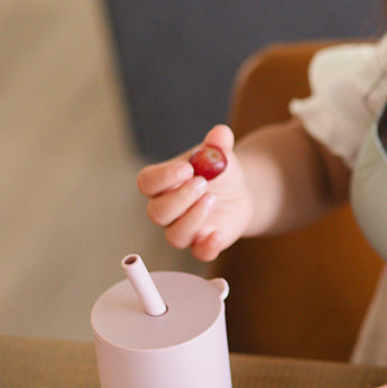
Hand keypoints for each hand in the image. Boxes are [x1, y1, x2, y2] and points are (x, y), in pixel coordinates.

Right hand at [136, 124, 251, 260]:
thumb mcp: (220, 153)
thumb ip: (218, 143)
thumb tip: (221, 133)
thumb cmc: (218, 171)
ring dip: (193, 218)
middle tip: (202, 183)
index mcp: (163, 182)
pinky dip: (207, 247)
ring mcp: (183, 228)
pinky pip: (199, 254)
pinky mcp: (202, 243)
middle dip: (180, 198)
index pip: (147, 183)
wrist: (238, 191)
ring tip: (213, 200)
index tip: (186, 169)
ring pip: (174, 235)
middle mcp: (167, 209)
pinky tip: (217, 234)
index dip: (163, 178)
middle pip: (157, 212)